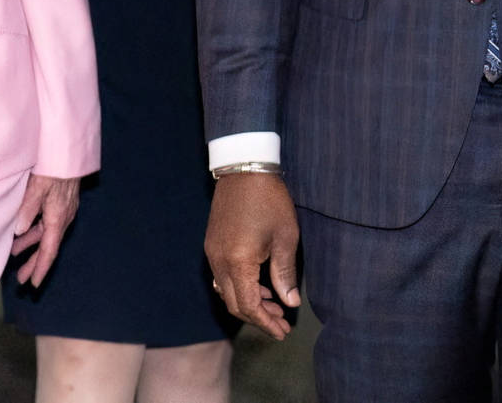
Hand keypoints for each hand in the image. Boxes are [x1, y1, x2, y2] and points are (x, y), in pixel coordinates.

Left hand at [10, 173, 79, 285]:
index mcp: (58, 218)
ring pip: (45, 234)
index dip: (40, 268)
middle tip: (21, 279)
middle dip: (34, 263)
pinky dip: (34, 231)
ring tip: (14, 255)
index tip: (33, 283)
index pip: (49, 250)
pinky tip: (22, 233)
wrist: (69, 153)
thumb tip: (18, 231)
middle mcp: (63, 218)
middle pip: (47, 247)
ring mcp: (62, 211)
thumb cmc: (53, 168)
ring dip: (31, 246)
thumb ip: (27, 208)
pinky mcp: (59, 203)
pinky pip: (46, 224)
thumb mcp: (37, 187)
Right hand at [205, 171, 300, 339]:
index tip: (283, 332)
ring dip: (248, 302)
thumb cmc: (269, 200)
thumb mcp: (285, 237)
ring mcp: (212, 251)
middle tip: (281, 323)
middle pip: (233, 303)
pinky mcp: (212, 243)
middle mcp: (219, 260)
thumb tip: (289, 302)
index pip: (248, 305)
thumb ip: (285, 273)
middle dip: (257, 317)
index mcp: (238, 261)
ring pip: (226, 291)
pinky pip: (221, 276)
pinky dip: (239, 287)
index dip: (265, 323)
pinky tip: (258, 284)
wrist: (243, 168)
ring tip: (273, 304)